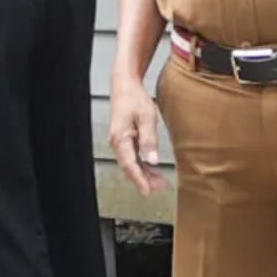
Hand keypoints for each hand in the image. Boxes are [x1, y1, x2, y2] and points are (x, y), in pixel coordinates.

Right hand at [108, 79, 163, 196]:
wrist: (124, 86)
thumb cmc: (134, 98)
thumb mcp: (146, 117)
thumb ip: (149, 139)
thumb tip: (152, 160)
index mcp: (120, 139)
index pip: (129, 165)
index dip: (139, 180)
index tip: (147, 191)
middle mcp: (117, 143)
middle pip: (129, 168)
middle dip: (144, 180)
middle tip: (159, 188)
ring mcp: (120, 142)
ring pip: (131, 164)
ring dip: (144, 174)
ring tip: (159, 182)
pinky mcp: (124, 140)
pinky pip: (132, 157)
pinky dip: (142, 165)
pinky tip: (152, 169)